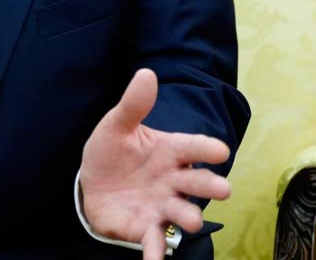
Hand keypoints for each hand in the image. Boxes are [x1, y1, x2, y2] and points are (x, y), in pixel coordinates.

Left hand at [80, 69, 231, 259]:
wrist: (92, 184)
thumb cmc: (112, 152)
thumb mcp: (116, 126)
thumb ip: (132, 105)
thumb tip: (146, 73)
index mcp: (169, 150)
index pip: (192, 146)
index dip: (206, 148)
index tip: (220, 150)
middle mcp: (173, 180)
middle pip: (196, 182)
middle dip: (210, 184)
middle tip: (223, 189)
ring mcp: (162, 206)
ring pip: (182, 212)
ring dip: (189, 217)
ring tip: (192, 221)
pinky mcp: (147, 227)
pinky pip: (156, 242)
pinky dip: (157, 254)